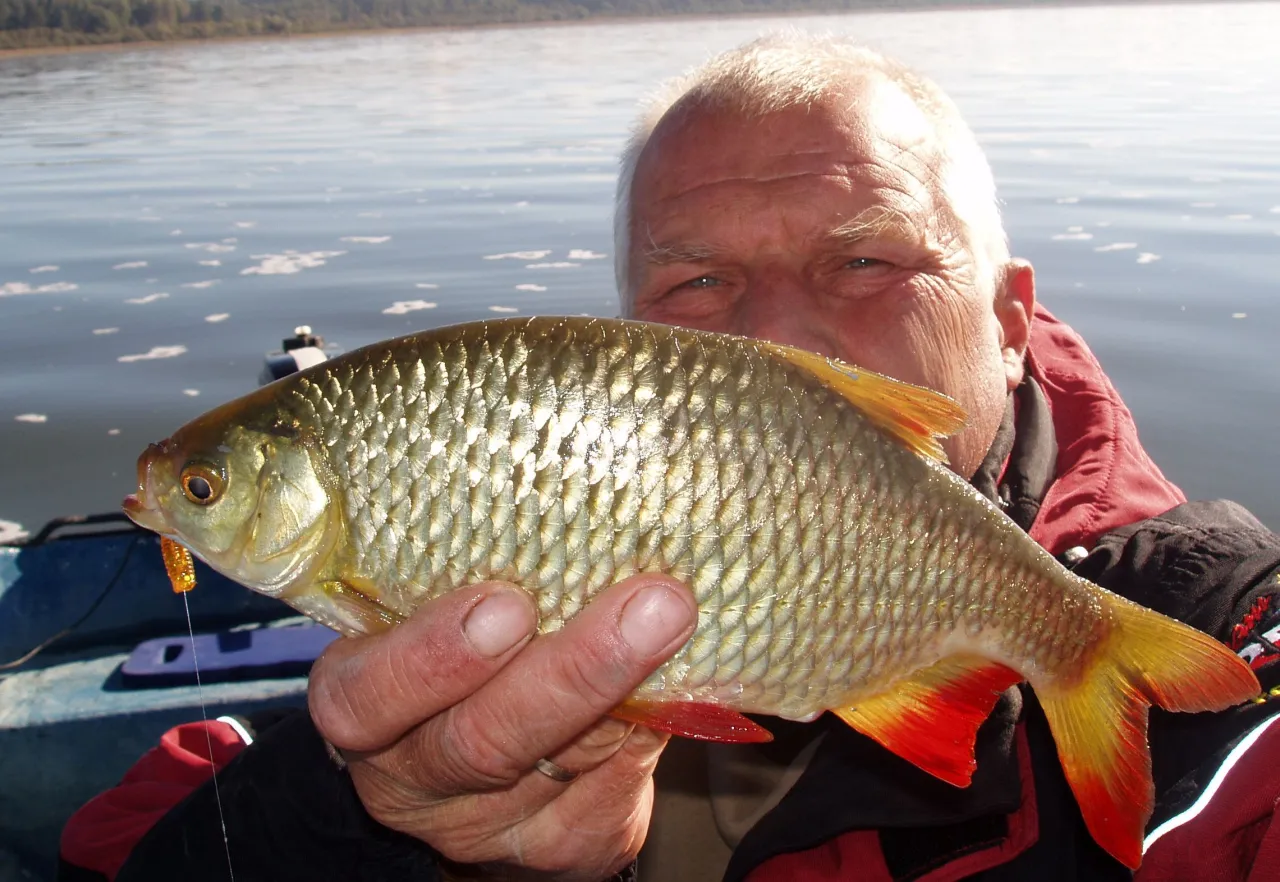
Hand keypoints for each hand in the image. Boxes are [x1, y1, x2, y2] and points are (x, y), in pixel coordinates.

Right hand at [308, 574, 698, 881]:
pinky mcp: (554, 849)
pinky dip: (647, 735)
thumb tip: (577, 509)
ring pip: (562, 765)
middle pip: (482, 742)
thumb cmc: (454, 643)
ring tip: (678, 621)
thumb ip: (478, 572)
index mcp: (360, 703)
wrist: (482, 742)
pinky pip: (609, 799)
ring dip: (631, 692)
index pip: (366, 696)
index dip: (432, 657)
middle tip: (648, 604)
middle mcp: (410, 779)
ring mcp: (481, 827)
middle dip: (574, 670)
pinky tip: (670, 686)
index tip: (508, 603)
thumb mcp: (430, 605)